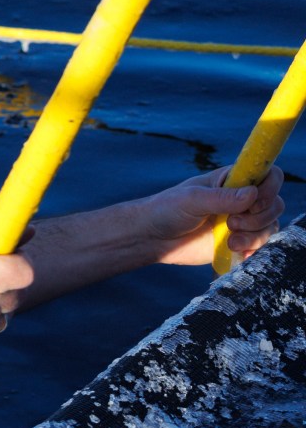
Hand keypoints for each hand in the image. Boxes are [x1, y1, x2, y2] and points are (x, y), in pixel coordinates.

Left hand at [147, 165, 284, 264]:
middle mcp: (240, 198)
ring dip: (256, 236)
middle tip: (232, 223)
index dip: (269, 187)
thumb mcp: (191, 200)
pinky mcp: (238, 241)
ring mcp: (241, 221)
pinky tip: (236, 253)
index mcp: (230, 179)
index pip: (267, 175)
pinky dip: (255, 250)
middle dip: (260, 216)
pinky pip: (261, 246)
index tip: (253, 202)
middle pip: (274, 203)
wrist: (153, 238)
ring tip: (230, 241)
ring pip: (270, 226)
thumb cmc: (167, 210)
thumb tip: (253, 194)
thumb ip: (221, 198)